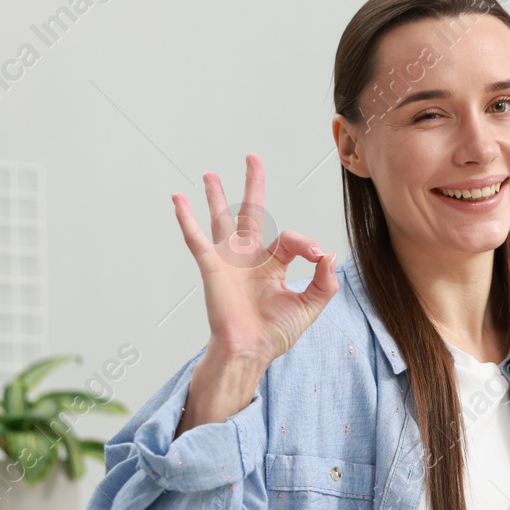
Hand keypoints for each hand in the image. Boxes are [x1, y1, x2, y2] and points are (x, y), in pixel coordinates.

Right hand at [172, 153, 337, 366]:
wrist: (249, 351)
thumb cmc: (275, 334)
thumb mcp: (310, 306)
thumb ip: (324, 282)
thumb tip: (330, 255)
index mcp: (273, 264)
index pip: (291, 238)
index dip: (307, 244)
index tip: (318, 256)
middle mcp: (249, 257)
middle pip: (251, 212)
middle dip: (253, 185)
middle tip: (252, 158)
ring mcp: (229, 260)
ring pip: (222, 219)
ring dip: (216, 196)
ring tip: (210, 174)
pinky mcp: (212, 266)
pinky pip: (196, 238)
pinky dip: (186, 218)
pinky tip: (178, 199)